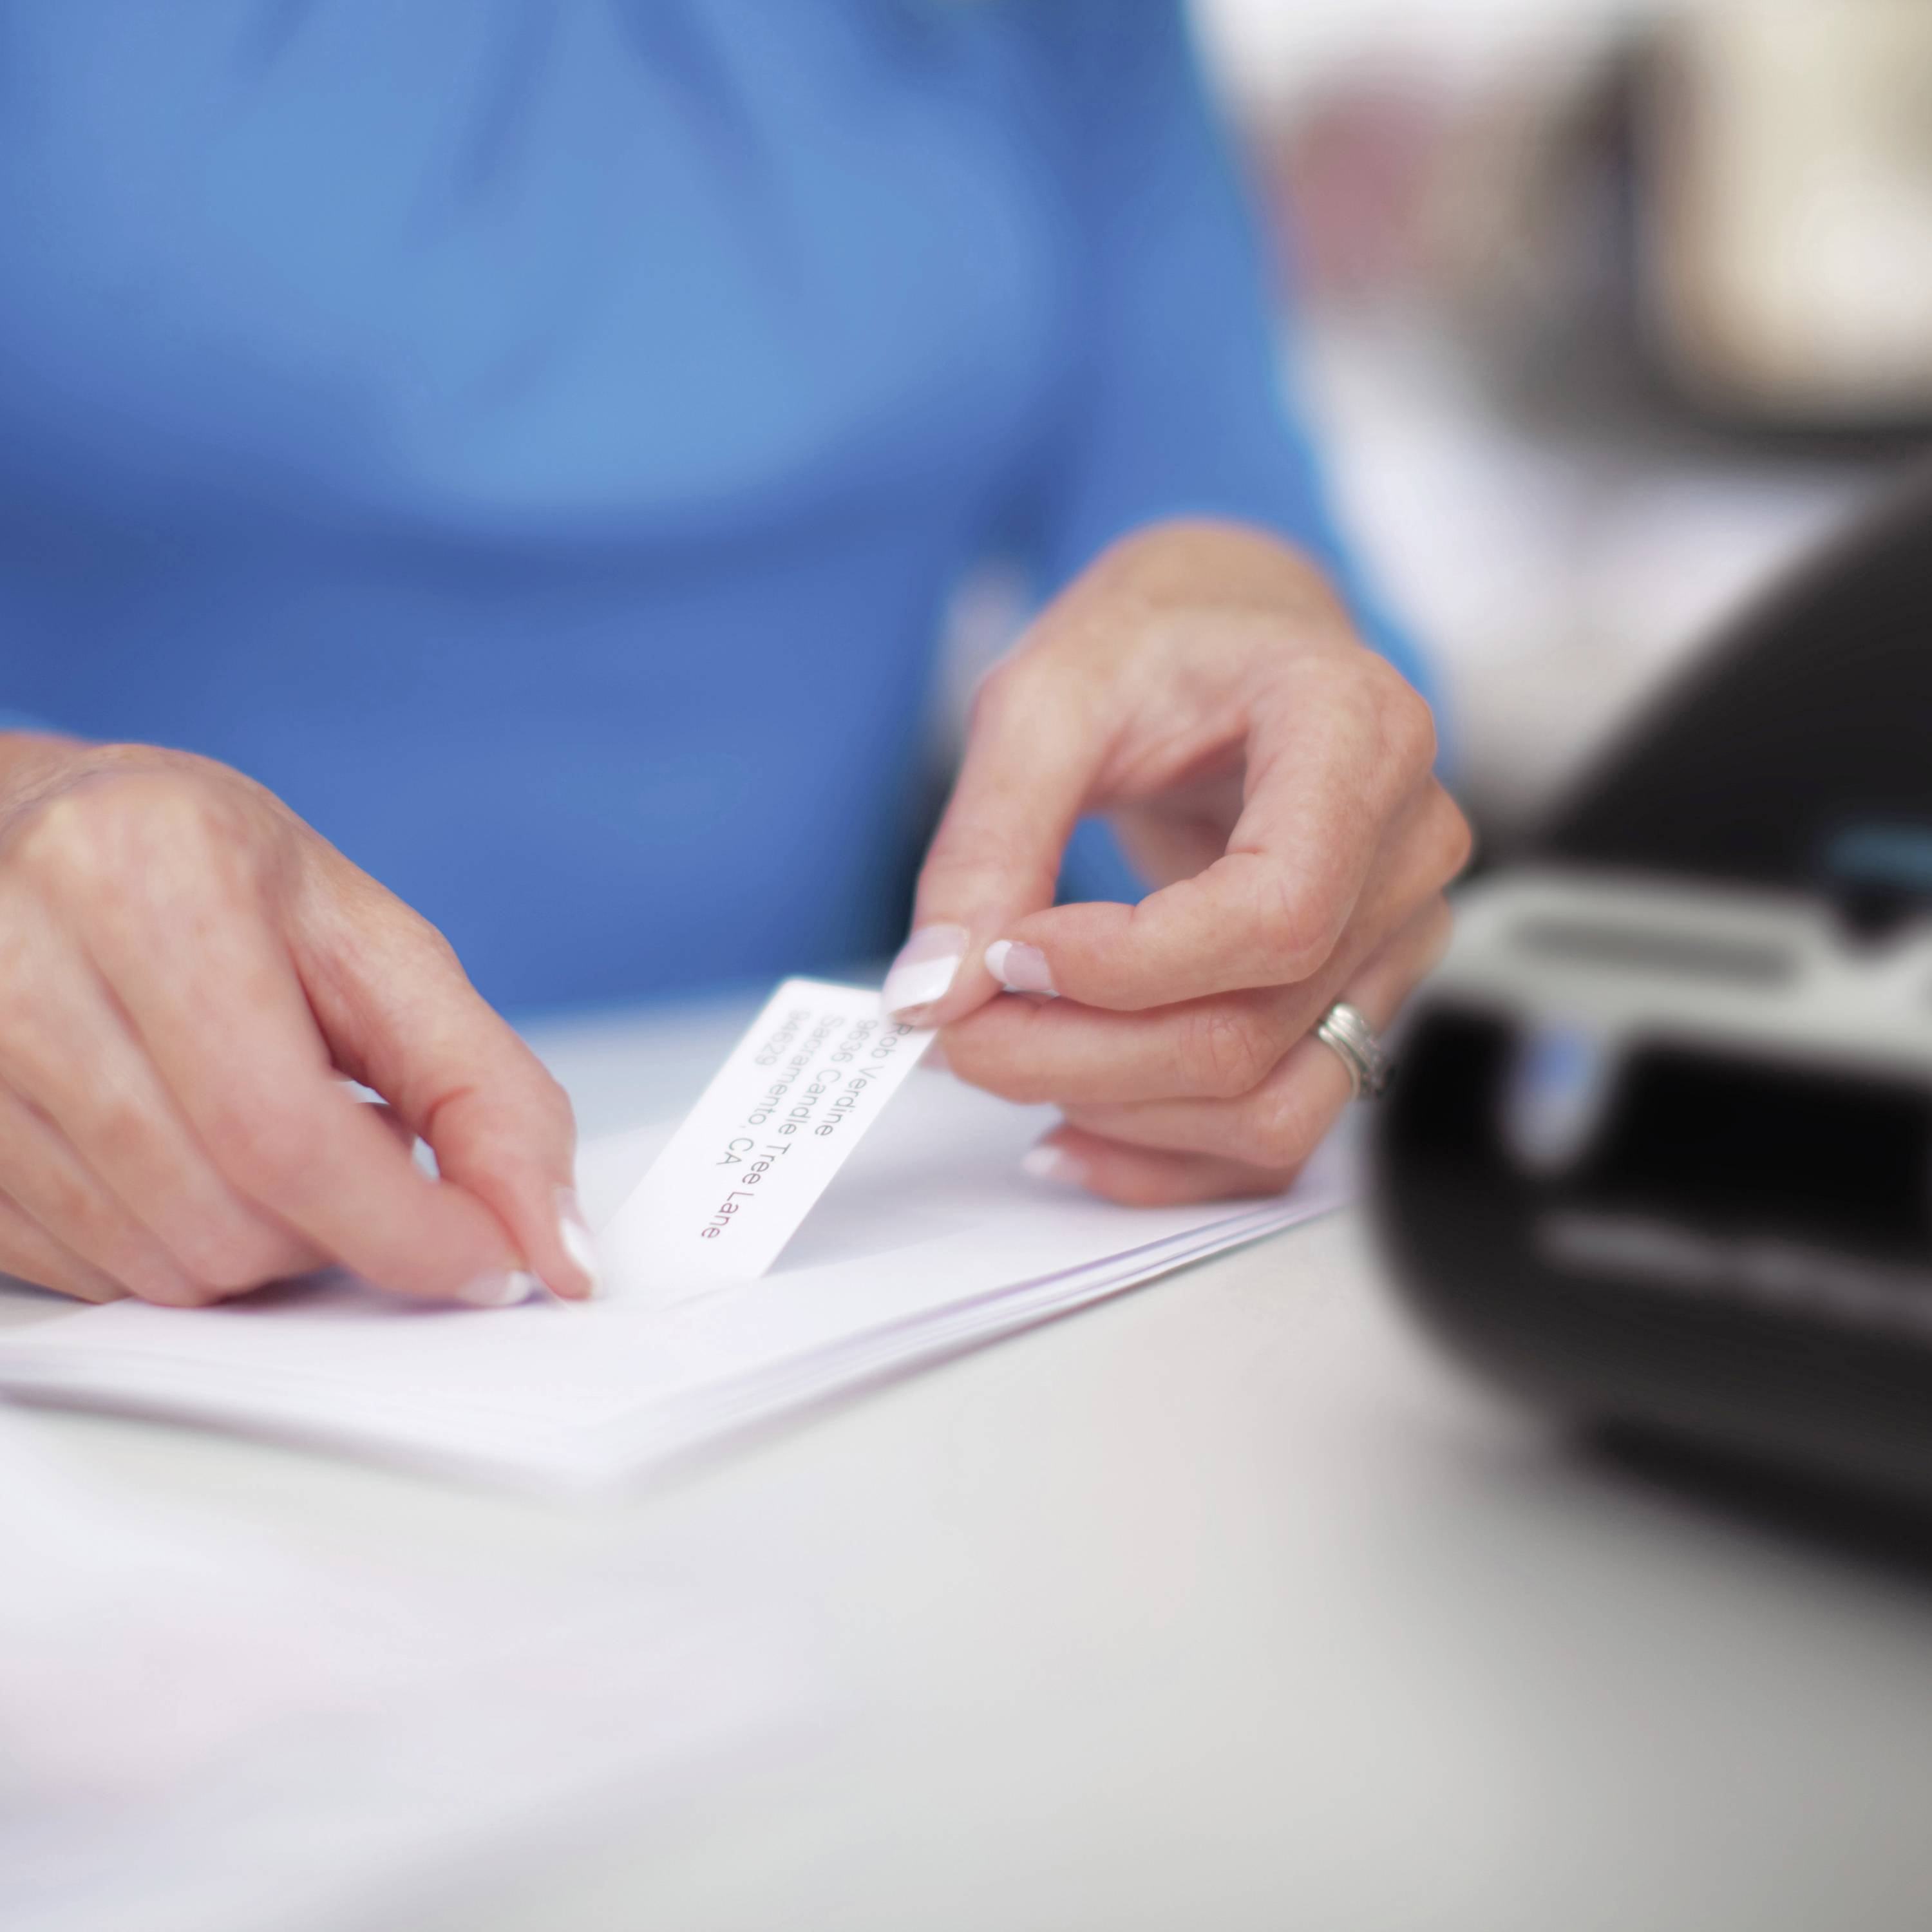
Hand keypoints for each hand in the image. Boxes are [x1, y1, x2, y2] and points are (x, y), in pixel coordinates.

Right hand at [0, 737, 595, 1305]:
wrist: (24, 832)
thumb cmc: (203, 873)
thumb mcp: (369, 941)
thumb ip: (481, 1086)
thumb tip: (553, 1237)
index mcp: (146, 876)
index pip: (283, 1132)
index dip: (408, 1229)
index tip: (491, 1260)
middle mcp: (16, 962)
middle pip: (222, 1218)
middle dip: (339, 1233)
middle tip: (373, 1156)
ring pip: (156, 1265)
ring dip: (260, 1242)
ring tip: (274, 1131)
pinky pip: (89, 1271)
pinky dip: (176, 1244)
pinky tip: (190, 1154)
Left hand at [884, 521, 1470, 1203]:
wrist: (1229, 646)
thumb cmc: (1154, 648)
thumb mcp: (1044, 698)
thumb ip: (987, 840)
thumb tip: (934, 989)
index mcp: (1360, 734)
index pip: (1273, 914)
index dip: (1124, 968)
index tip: (1002, 956)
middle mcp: (1409, 848)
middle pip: (1253, 1028)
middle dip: (1077, 1056)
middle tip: (951, 1031)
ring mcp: (1397, 940)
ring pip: (1271, 1105)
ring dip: (1115, 1114)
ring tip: (1001, 1059)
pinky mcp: (1359, 1004)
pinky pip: (1279, 1133)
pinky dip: (1164, 1158)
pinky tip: (1068, 1131)